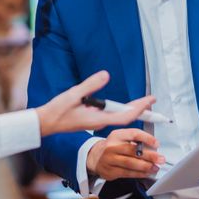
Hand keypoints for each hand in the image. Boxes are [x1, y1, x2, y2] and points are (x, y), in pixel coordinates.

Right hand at [35, 71, 154, 136]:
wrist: (46, 123)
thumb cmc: (58, 111)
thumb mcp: (74, 94)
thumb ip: (91, 85)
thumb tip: (106, 75)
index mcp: (98, 119)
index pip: (125, 115)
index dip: (139, 108)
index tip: (150, 100)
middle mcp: (100, 122)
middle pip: (125, 116)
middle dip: (140, 108)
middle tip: (152, 100)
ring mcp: (96, 121)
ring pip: (119, 116)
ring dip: (132, 109)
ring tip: (143, 102)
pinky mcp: (92, 119)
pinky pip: (112, 115)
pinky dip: (121, 110)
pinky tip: (123, 105)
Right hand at [86, 128, 162, 180]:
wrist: (94, 157)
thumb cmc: (112, 147)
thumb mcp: (120, 138)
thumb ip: (134, 141)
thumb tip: (153, 147)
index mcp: (116, 135)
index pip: (133, 134)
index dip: (146, 138)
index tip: (156, 143)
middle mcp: (112, 147)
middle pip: (132, 150)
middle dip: (149, 155)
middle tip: (160, 158)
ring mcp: (110, 159)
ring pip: (130, 163)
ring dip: (145, 166)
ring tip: (155, 167)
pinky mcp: (110, 171)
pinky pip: (127, 173)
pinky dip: (139, 174)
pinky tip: (146, 173)